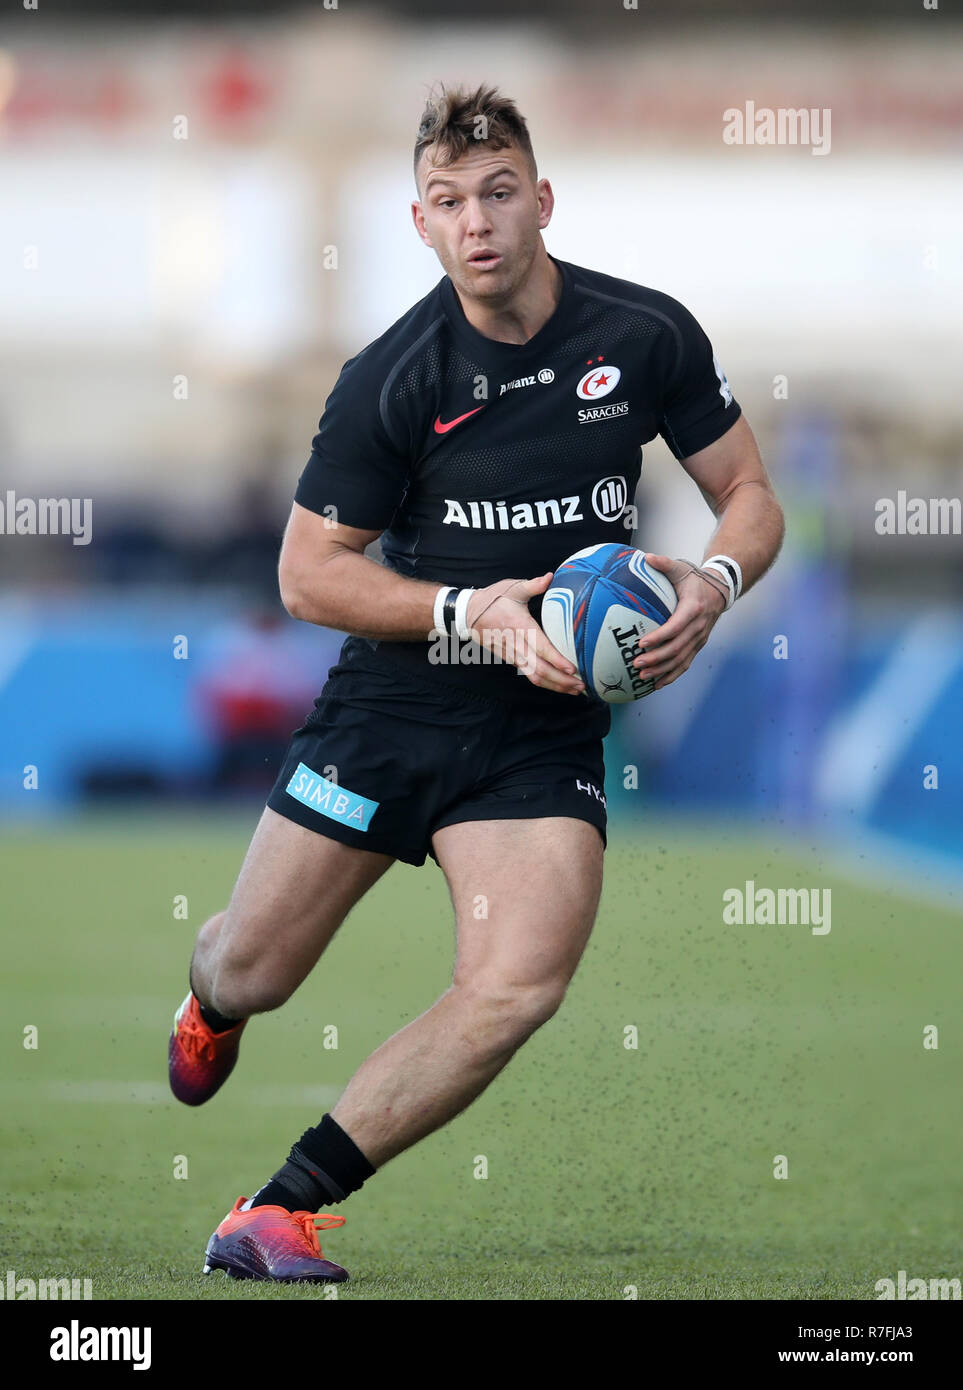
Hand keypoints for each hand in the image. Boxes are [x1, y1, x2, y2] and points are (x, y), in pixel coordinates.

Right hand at [465, 573, 585, 694]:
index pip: (540, 647)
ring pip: (534, 676)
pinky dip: (545, 682)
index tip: (572, 668)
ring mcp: (512, 654)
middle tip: (581, 684)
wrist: (467, 613)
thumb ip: (533, 584)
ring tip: (575, 689)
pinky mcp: (510, 660)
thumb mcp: (512, 587)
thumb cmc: (492, 599)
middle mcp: (515, 644)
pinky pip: (529, 675)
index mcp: (519, 625)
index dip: (556, 659)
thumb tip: (551, 577)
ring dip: (555, 685)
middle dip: (561, 680)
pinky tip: (559, 685)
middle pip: (539, 669)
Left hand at [632, 554, 725, 689]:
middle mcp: (698, 626)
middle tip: (637, 663)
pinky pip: (685, 663)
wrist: (720, 590)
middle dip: (657, 658)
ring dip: (662, 670)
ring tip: (643, 676)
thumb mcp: (682, 568)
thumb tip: (646, 557)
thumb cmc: (696, 579)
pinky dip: (672, 675)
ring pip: (681, 659)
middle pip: (677, 647)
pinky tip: (657, 683)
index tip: (642, 642)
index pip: (675, 626)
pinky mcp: (698, 645)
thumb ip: (664, 564)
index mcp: (693, 608)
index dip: (660, 637)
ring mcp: (699, 638)